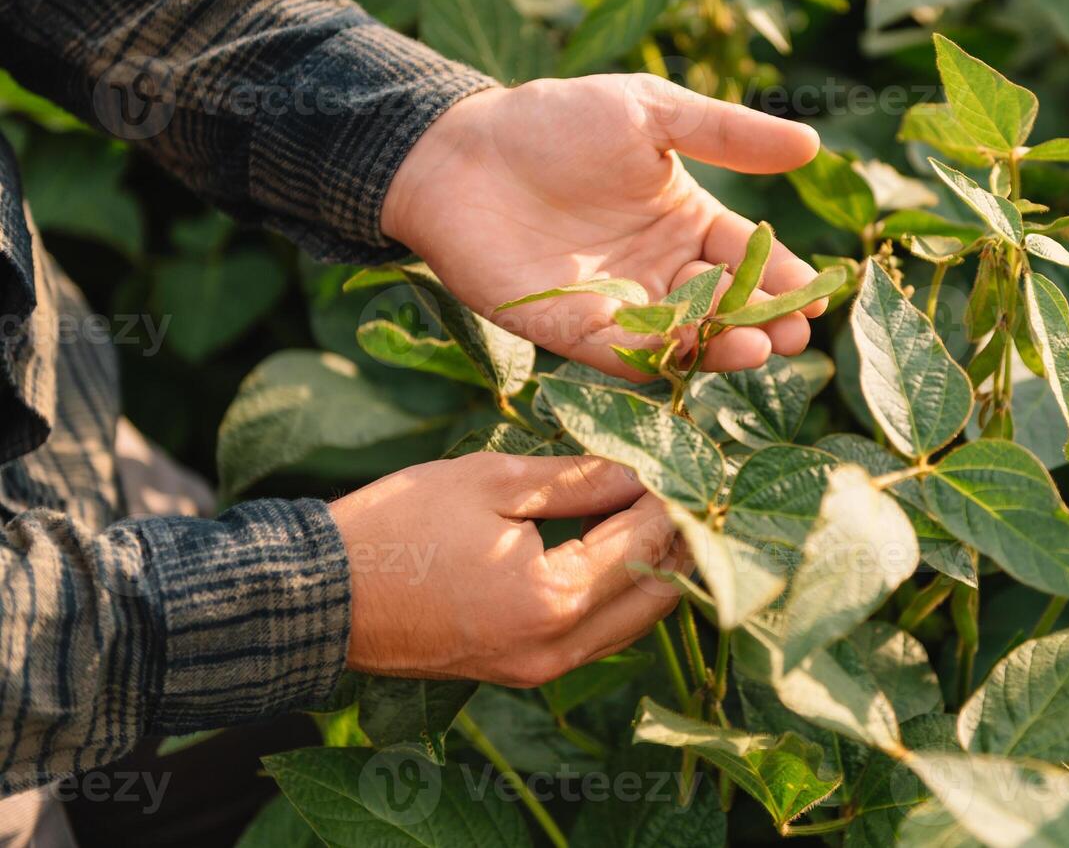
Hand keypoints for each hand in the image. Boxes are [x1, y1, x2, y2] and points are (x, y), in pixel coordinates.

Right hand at [332, 451, 687, 686]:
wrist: (321, 597)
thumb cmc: (399, 527)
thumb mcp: (493, 482)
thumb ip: (577, 478)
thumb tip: (639, 468)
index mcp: (554, 598)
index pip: (645, 543)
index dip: (672, 498)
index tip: (685, 460)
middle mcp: (557, 647)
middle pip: (656, 595)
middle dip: (677, 540)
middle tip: (683, 487)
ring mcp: (539, 668)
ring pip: (632, 622)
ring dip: (652, 571)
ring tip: (652, 510)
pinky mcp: (520, 670)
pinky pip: (596, 636)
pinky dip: (615, 594)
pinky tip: (609, 546)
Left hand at [381, 75, 823, 375]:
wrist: (461, 150)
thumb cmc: (556, 121)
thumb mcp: (652, 112)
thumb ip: (727, 133)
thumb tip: (814, 144)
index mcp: (685, 221)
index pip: (747, 257)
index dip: (783, 277)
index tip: (816, 294)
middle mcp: (659, 272)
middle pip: (723, 306)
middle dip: (762, 321)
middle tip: (794, 334)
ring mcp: (617, 305)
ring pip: (682, 337)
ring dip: (721, 345)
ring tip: (757, 346)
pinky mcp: (571, 330)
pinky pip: (623, 352)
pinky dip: (659, 357)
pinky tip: (691, 351)